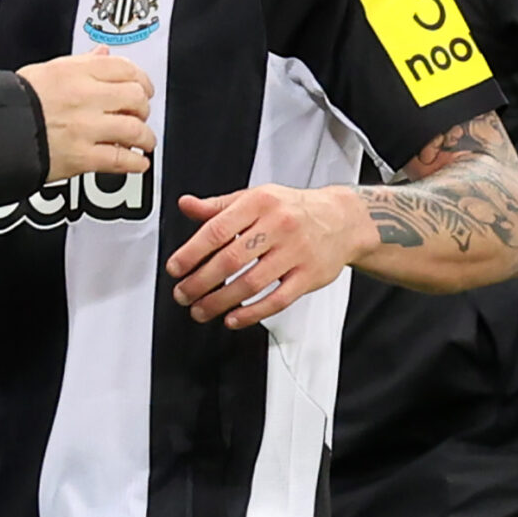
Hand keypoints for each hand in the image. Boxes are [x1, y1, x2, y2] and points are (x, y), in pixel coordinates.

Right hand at [17, 48, 154, 181]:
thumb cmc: (12, 103)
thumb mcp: (45, 71)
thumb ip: (80, 63)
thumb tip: (102, 54)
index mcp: (75, 72)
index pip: (125, 68)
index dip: (141, 79)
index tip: (144, 88)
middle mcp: (84, 98)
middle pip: (135, 98)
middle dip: (143, 108)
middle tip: (140, 114)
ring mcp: (85, 129)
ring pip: (134, 129)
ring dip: (145, 137)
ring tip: (144, 142)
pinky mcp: (82, 158)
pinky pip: (120, 160)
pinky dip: (135, 163)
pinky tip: (138, 163)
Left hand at [166, 184, 374, 329]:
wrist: (341, 219)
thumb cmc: (293, 209)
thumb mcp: (254, 197)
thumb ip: (218, 206)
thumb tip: (186, 205)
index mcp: (259, 203)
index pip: (217, 230)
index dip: (191, 253)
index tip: (175, 269)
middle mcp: (278, 225)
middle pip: (230, 260)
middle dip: (200, 282)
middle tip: (183, 295)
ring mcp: (295, 252)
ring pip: (251, 283)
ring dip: (220, 302)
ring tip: (201, 310)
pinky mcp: (308, 276)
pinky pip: (277, 300)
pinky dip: (252, 313)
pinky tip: (233, 318)